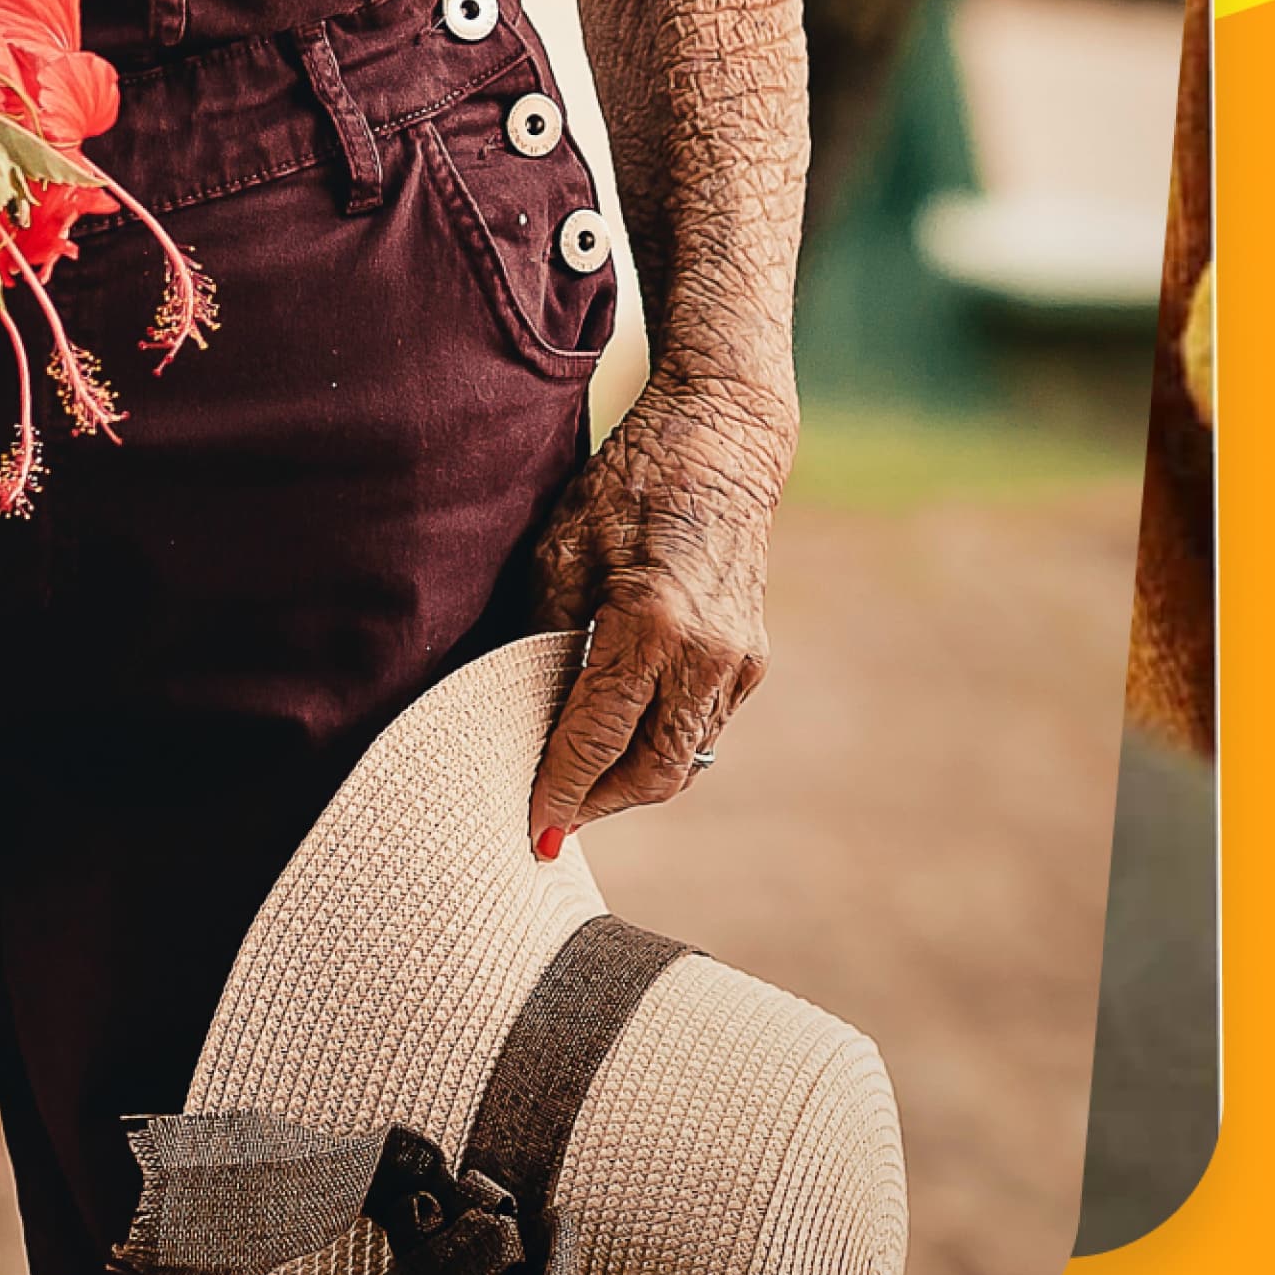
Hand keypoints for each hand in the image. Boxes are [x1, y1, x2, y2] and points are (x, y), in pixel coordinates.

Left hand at [520, 371, 791, 856]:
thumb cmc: (626, 485)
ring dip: (630, 779)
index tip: (534, 829)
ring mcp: (740, 662)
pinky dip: (659, 743)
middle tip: (553, 814)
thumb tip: (521, 714)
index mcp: (651, 622)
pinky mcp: (753, 661)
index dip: (562, 789)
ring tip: (578, 781)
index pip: (597, 737)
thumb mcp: (561, 550)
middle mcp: (707, 654)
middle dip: (600, 802)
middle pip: (652, 772)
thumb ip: (544, 638)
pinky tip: (620, 735)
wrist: (721, 444)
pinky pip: (702, 728)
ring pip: (682, 759)